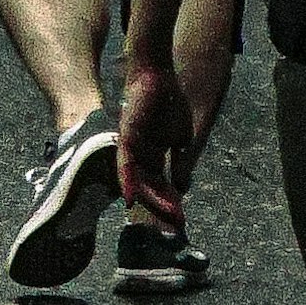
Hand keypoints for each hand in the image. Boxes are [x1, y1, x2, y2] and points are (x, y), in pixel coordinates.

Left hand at [119, 60, 193, 218]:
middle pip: (148, 189)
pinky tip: (130, 198)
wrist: (157, 77)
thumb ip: (180, 160)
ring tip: (164, 216)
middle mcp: (138, 157)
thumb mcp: (181, 137)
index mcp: (152, 157)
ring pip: (136, 182)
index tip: (181, 221)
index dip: (170, 204)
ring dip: (150, 200)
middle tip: (175, 227)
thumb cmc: (168, 103)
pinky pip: (123, 165)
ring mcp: (130, 149)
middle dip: (162, 208)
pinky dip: (127, 182)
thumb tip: (181, 186)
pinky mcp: (124, 139)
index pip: (161, 187)